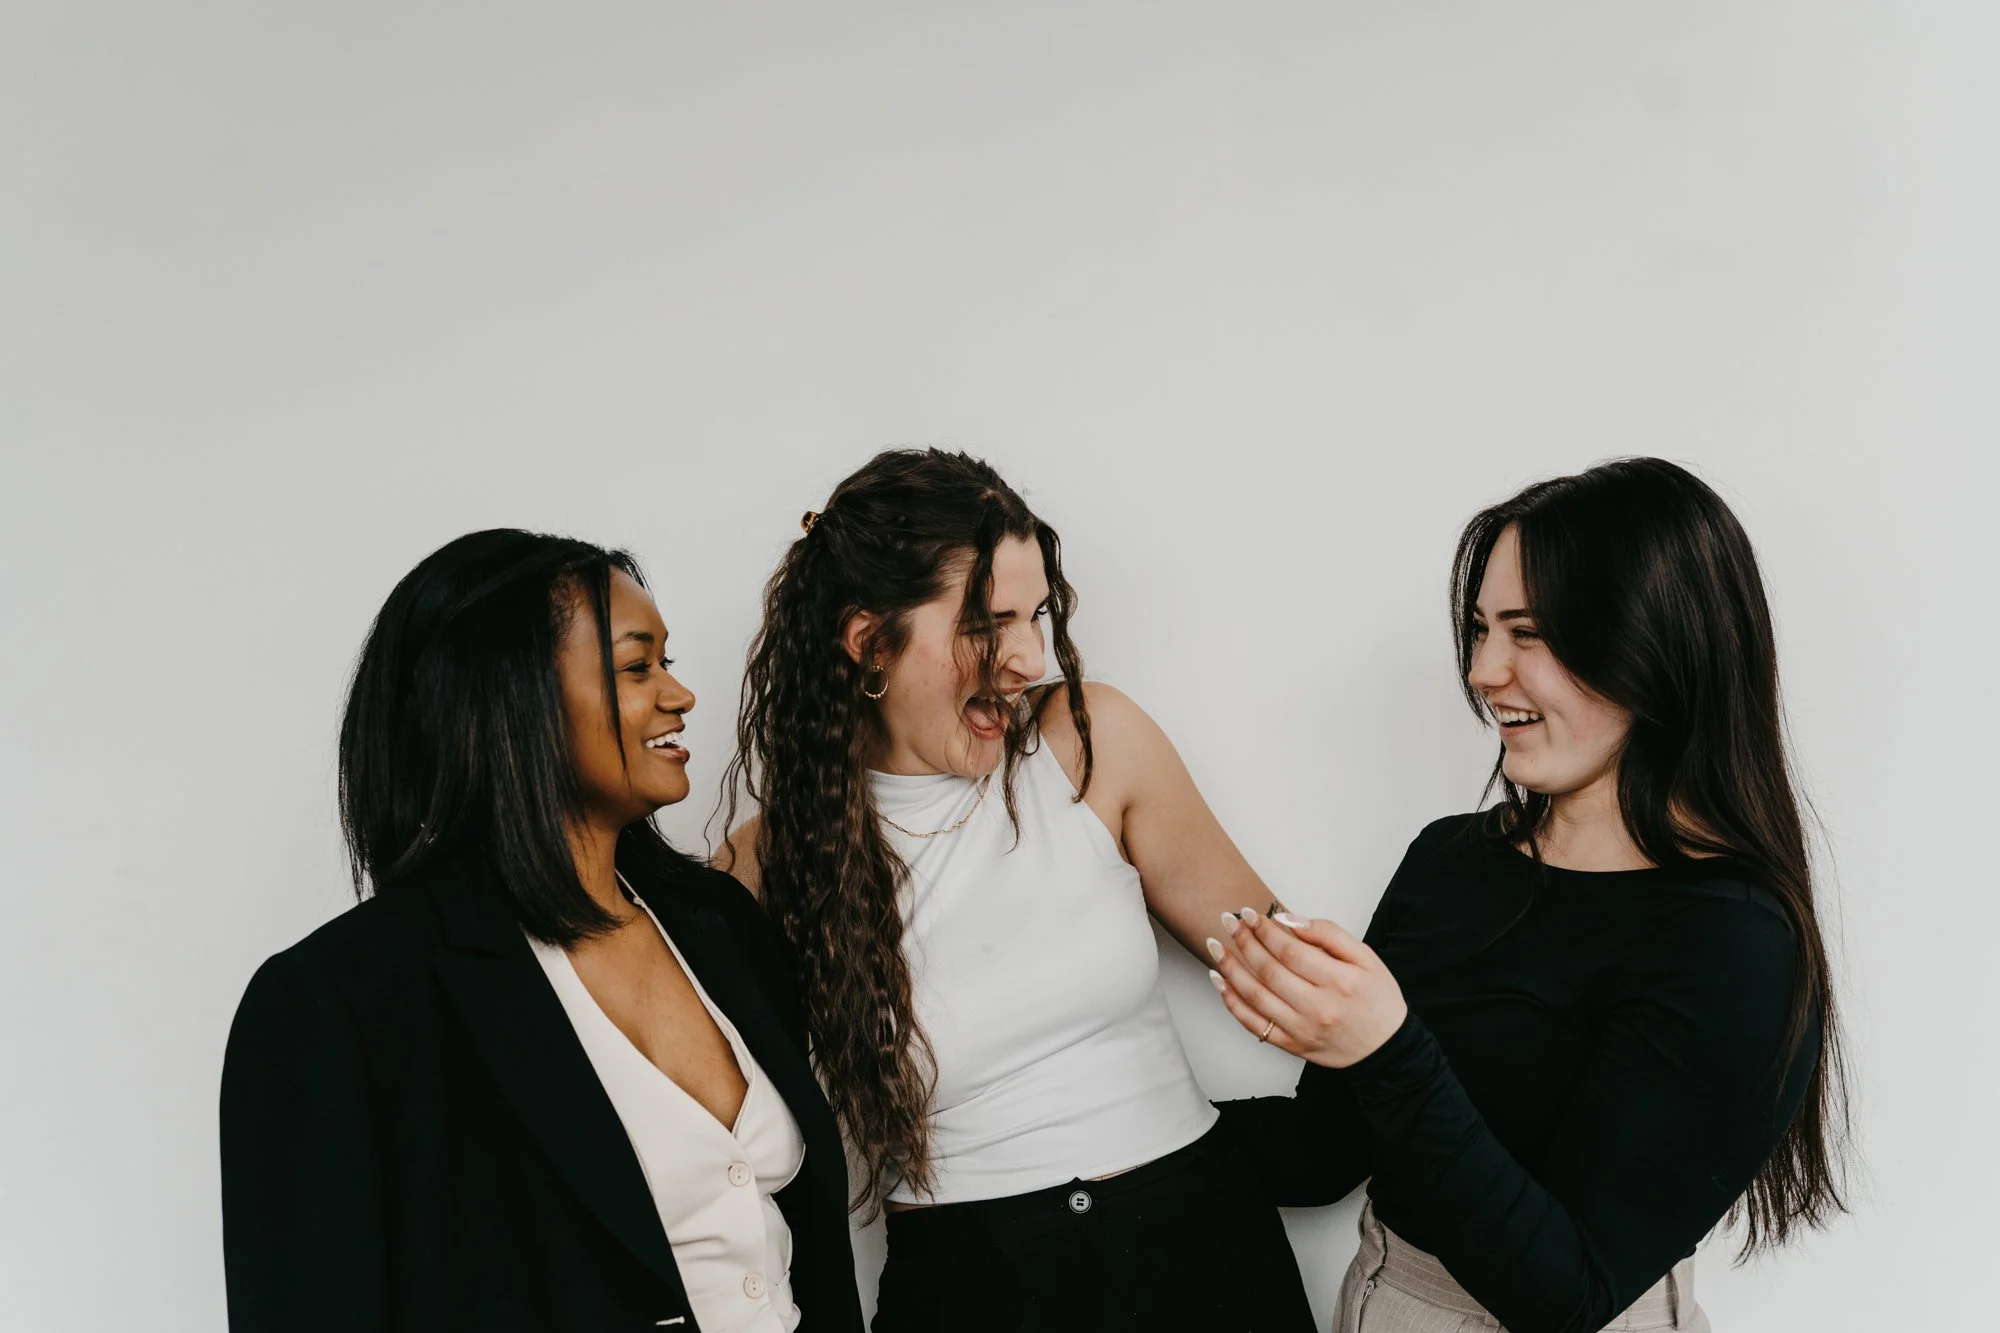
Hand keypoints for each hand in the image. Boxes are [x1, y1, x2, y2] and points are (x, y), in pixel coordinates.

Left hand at [1204, 908, 1407, 1068]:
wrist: (1386, 1048)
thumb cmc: (1377, 999)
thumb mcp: (1366, 957)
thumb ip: (1328, 935)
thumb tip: (1288, 920)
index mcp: (1340, 982)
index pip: (1290, 951)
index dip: (1264, 930)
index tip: (1248, 913)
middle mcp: (1318, 1008)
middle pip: (1269, 971)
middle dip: (1243, 942)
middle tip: (1227, 921)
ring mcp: (1302, 1030)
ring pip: (1255, 997)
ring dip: (1230, 969)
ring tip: (1215, 946)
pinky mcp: (1292, 1045)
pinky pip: (1254, 1024)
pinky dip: (1232, 1003)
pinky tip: (1220, 982)